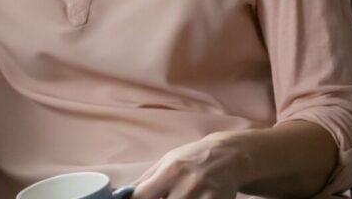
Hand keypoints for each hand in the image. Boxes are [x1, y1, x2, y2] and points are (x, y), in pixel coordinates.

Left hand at [131, 133, 249, 198]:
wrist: (230, 156)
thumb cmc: (192, 158)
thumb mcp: (166, 161)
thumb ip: (145, 180)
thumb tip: (121, 195)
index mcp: (169, 171)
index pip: (141, 196)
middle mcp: (186, 184)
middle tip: (161, 197)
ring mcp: (203, 197)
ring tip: (174, 197)